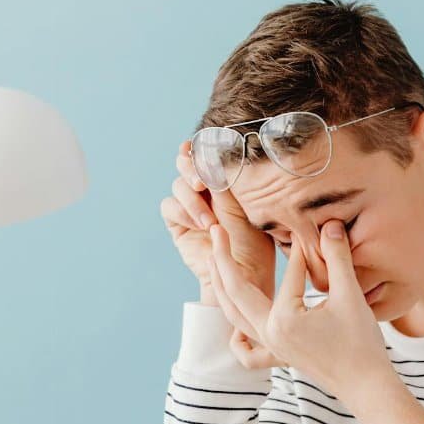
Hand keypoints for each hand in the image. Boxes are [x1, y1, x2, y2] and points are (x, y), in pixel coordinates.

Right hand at [160, 141, 275, 301]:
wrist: (241, 274)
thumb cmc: (253, 241)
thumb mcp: (243, 204)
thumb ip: (224, 180)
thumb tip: (208, 156)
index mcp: (225, 178)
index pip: (206, 153)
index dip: (199, 148)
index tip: (199, 149)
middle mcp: (206, 189)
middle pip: (185, 163)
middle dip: (190, 168)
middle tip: (200, 182)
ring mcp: (190, 204)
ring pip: (178, 185)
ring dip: (191, 200)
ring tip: (209, 222)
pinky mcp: (177, 222)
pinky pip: (169, 206)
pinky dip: (182, 212)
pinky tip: (199, 226)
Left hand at [210, 218, 394, 402]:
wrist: (368, 386)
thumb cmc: (362, 344)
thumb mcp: (350, 296)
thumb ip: (337, 258)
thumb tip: (330, 225)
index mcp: (283, 319)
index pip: (288, 275)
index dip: (301, 252)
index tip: (309, 230)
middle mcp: (270, 334)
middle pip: (236, 292)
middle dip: (224, 259)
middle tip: (216, 230)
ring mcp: (273, 348)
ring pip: (234, 317)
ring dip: (221, 289)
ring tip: (213, 262)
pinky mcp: (280, 358)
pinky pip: (249, 353)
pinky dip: (238, 339)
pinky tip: (237, 326)